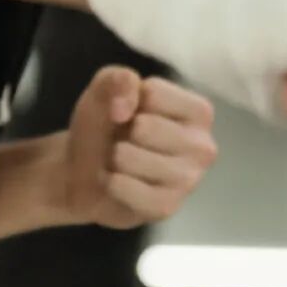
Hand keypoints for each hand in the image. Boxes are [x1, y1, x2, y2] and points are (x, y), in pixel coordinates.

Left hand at [62, 66, 216, 229]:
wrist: (84, 173)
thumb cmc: (106, 124)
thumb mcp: (106, 89)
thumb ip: (118, 79)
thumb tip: (125, 105)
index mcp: (199, 112)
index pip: (154, 93)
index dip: (128, 100)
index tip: (130, 112)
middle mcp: (203, 146)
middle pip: (144, 127)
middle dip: (122, 132)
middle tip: (125, 141)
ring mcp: (189, 180)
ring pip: (130, 157)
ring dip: (114, 158)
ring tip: (120, 162)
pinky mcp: (167, 207)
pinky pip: (126, 188)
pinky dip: (112, 182)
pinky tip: (119, 182)